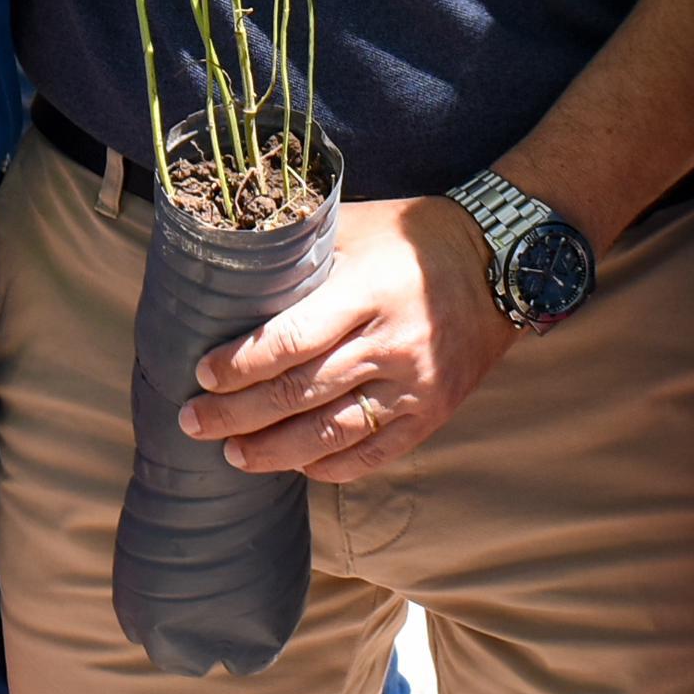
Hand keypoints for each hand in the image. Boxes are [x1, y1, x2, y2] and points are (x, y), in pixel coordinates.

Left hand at [178, 197, 517, 479]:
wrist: (500, 263)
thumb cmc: (411, 239)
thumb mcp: (354, 228)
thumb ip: (300, 253)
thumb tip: (229, 268)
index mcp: (367, 292)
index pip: (292, 340)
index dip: (241, 364)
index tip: (202, 376)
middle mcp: (392, 344)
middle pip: (302, 392)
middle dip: (239, 414)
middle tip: (193, 423)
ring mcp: (415, 386)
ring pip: (333, 433)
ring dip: (275, 450)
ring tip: (233, 455)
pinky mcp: (431, 414)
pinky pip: (373, 453)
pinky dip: (329, 466)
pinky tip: (294, 465)